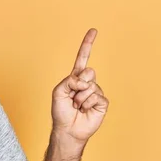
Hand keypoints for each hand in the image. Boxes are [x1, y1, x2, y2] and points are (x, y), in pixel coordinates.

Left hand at [51, 28, 109, 143]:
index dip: (88, 44)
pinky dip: (87, 104)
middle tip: (73, 98)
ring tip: (77, 106)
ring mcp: (96, 92)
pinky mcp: (102, 102)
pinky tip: (84, 110)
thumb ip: (69, 80)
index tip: (94, 30)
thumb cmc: (61, 111)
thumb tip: (84, 80)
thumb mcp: (58, 91)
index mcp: (75, 78)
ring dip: (80, 98)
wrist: (68, 129)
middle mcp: (87, 82)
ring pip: (91, 86)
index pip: (83, 58)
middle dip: (78, 85)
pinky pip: (97, 96)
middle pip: (89, 72)